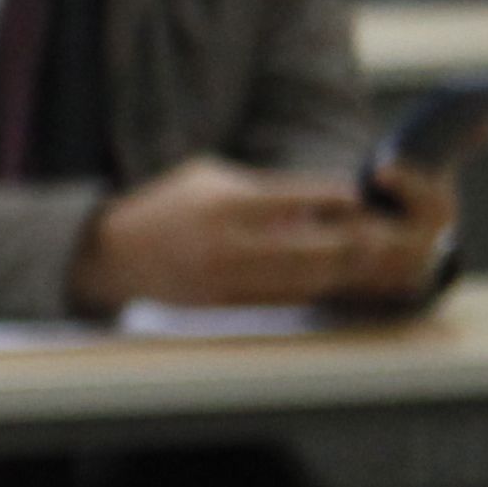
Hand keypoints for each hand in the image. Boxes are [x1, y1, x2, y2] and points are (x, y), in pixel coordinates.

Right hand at [69, 155, 443, 314]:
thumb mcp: (210, 179)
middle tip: (376, 234)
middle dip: (350, 243)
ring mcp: (223, 282)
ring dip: (338, 272)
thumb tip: (325, 203)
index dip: (338, 199)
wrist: (112, 255)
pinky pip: (282, 301)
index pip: (299, 200)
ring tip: (360, 260)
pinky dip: (310, 290)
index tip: (360, 197)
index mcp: (224, 205)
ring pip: (303, 282)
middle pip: (311, 250)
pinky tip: (326, 280)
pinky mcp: (222, 307)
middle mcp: (225, 247)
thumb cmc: (170, 207)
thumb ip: (264, 190)